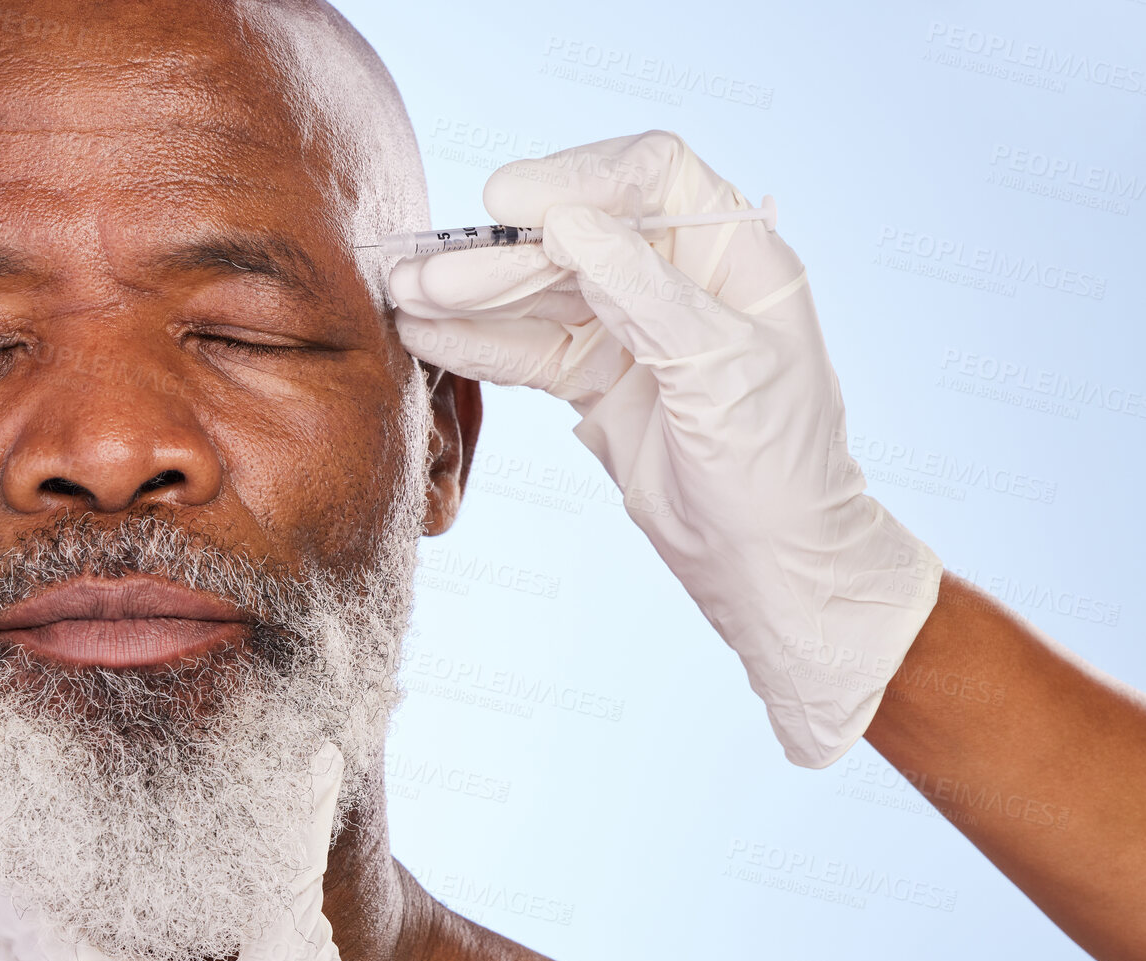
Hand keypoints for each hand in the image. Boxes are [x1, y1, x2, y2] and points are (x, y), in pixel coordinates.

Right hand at [388, 130, 942, 767]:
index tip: (506, 201)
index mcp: (730, 251)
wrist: (769, 562)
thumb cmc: (777, 464)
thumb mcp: (719, 369)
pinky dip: (478, 343)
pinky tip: (425, 335)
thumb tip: (570, 223)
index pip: (648, 176)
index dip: (575, 177)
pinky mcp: (596, 378)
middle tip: (424, 275)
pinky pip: (528, 349)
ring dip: (470, 296)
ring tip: (403, 297)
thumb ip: (645, 292)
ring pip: (539, 293)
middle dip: (498, 256)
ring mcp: (631, 328)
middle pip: (574, 237)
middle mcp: (677, 276)